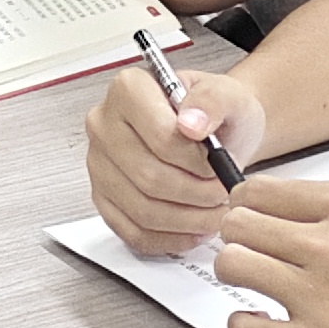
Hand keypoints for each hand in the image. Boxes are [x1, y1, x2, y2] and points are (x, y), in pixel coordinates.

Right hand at [84, 64, 263, 253]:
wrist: (217, 133)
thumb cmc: (217, 113)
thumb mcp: (229, 94)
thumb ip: (212, 100)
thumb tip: (191, 123)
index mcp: (128, 90)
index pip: (160, 137)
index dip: (197, 160)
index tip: (218, 161)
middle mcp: (104, 125)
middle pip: (149, 177)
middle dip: (197, 192)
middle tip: (222, 190)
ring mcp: (99, 164)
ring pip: (142, 209)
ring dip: (188, 218)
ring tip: (214, 209)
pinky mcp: (103, 198)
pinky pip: (133, 232)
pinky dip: (170, 238)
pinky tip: (194, 228)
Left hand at [214, 176, 328, 327]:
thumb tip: (271, 211)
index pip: (256, 190)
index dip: (247, 210)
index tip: (252, 225)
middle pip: (237, 224)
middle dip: (239, 242)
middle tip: (253, 259)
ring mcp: (320, 295)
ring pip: (232, 265)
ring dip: (239, 280)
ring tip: (261, 291)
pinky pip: (243, 326)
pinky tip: (269, 327)